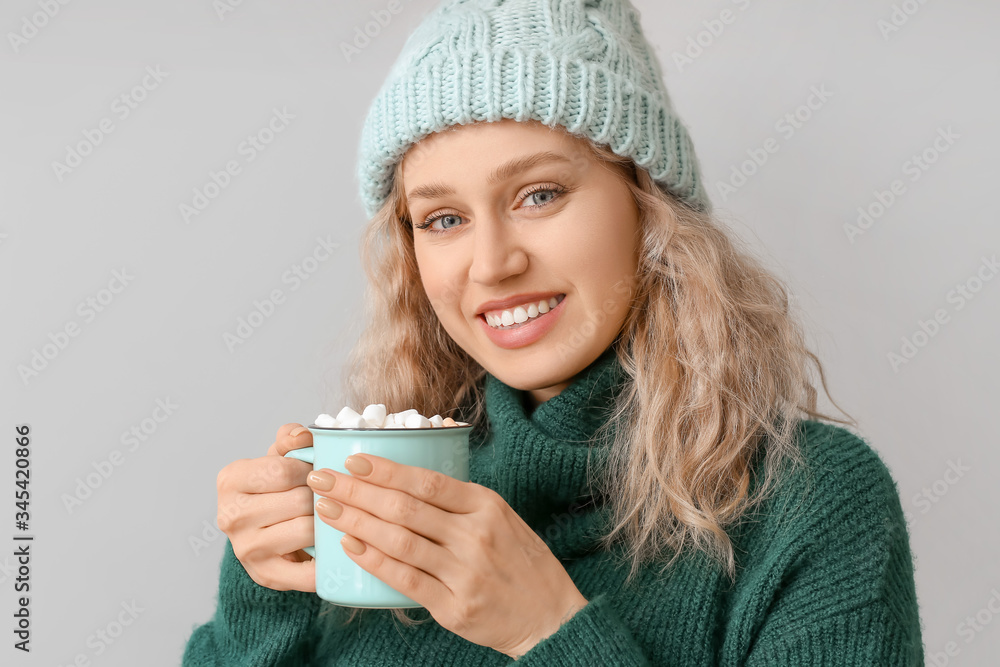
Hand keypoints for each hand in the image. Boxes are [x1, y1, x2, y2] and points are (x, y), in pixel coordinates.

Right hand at [215, 423, 316, 591]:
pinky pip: (308, 570)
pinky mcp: (265, 575)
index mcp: (230, 480)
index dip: (310, 469)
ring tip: (331, 516)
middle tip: (330, 496)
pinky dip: (326, 561)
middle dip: (322, 496)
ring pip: (307, 530)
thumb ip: (290, 440)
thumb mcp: (278, 458)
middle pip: (298, 500)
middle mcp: (230, 516)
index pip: (283, 470)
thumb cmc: (276, 490)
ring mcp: (246, 549)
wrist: (265, 534)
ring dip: (327, 523)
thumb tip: (303, 435)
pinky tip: (336, 550)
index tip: (316, 473)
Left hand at [307, 454, 588, 658]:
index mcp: (487, 506)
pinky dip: (375, 562)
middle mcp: (476, 535)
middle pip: (405, 508)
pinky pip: (405, 580)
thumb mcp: (503, 518)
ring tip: (327, 510)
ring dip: (356, 523)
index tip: (352, 460)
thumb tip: (407, 479)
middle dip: (356, 491)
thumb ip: (461, 502)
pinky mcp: (454, 607)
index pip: (426, 481)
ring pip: (399, 541)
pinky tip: (351, 547)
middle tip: (322, 481)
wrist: (551, 617)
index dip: (385, 470)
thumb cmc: (523, 563)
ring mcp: (464, 573)